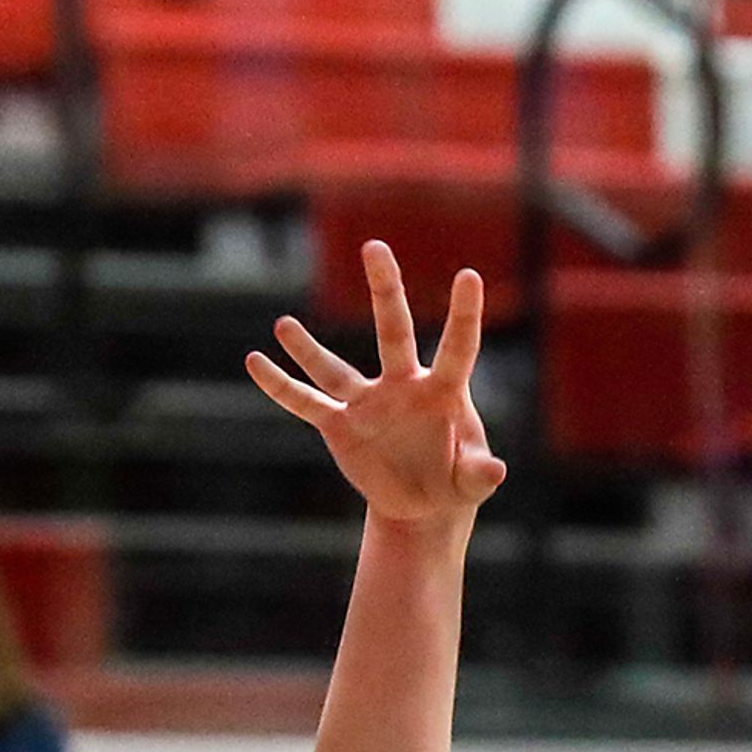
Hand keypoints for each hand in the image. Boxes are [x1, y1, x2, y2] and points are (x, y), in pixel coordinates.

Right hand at [247, 242, 505, 523]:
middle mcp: (403, 385)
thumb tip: (494, 471)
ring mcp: (368, 402)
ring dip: (308, 349)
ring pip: (334, 368)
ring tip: (284, 324)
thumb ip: (481, 475)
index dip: (464, 314)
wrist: (423, 504)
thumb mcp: (472, 484)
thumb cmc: (456, 482)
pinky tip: (256, 362)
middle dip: (385, 289)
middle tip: (374, 246)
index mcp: (444, 391)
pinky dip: (281, 386)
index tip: (469, 275)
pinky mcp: (341, 425)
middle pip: (393, 330)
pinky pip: (306, 403)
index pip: (458, 347)